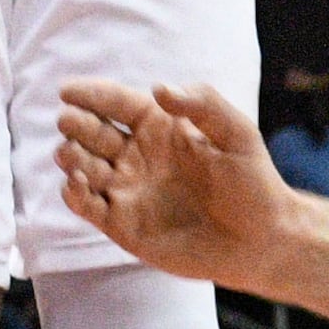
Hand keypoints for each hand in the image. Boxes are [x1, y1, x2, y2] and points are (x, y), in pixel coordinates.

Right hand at [54, 80, 297, 286]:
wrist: (261, 240)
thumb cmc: (252, 182)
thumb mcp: (236, 133)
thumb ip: (202, 103)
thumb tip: (159, 87)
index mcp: (158, 126)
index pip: (115, 103)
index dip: (90, 94)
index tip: (67, 90)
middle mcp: (136, 154)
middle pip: (91, 131)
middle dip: (75, 123)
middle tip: (68, 121)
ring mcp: (127, 189)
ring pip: (82, 166)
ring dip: (69, 156)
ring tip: (69, 154)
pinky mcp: (122, 224)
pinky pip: (87, 205)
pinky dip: (73, 194)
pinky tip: (77, 184)